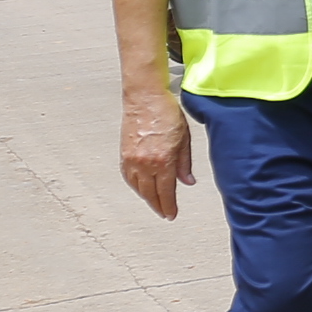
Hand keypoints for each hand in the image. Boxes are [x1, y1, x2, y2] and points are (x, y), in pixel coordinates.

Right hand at [121, 93, 195, 217]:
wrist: (145, 97)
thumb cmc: (166, 112)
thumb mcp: (184, 138)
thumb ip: (184, 163)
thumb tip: (187, 181)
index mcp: (163, 160)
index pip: (166, 192)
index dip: (169, 206)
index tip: (171, 214)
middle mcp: (145, 163)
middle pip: (150, 194)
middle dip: (158, 206)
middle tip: (164, 213)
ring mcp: (132, 160)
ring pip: (138, 188)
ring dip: (146, 197)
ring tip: (155, 202)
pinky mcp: (123, 154)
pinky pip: (128, 177)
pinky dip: (135, 186)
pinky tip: (141, 188)